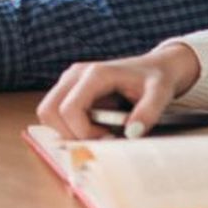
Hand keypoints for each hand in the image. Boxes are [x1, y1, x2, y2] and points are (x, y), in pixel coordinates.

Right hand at [35, 43, 201, 139]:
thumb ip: (148, 112)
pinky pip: (56, 113)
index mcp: (95, 73)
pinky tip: (94, 127)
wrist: (155, 67)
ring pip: (48, 113)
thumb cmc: (156, 79)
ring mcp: (69, 80)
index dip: (83, 133)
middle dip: (68, 134)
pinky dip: (69, 127)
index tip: (108, 140)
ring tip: (97, 133)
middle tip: (97, 141)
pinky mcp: (70, 89)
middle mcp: (75, 74)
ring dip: (67, 131)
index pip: (69, 110)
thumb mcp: (160, 94)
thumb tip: (131, 133)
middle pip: (49, 111)